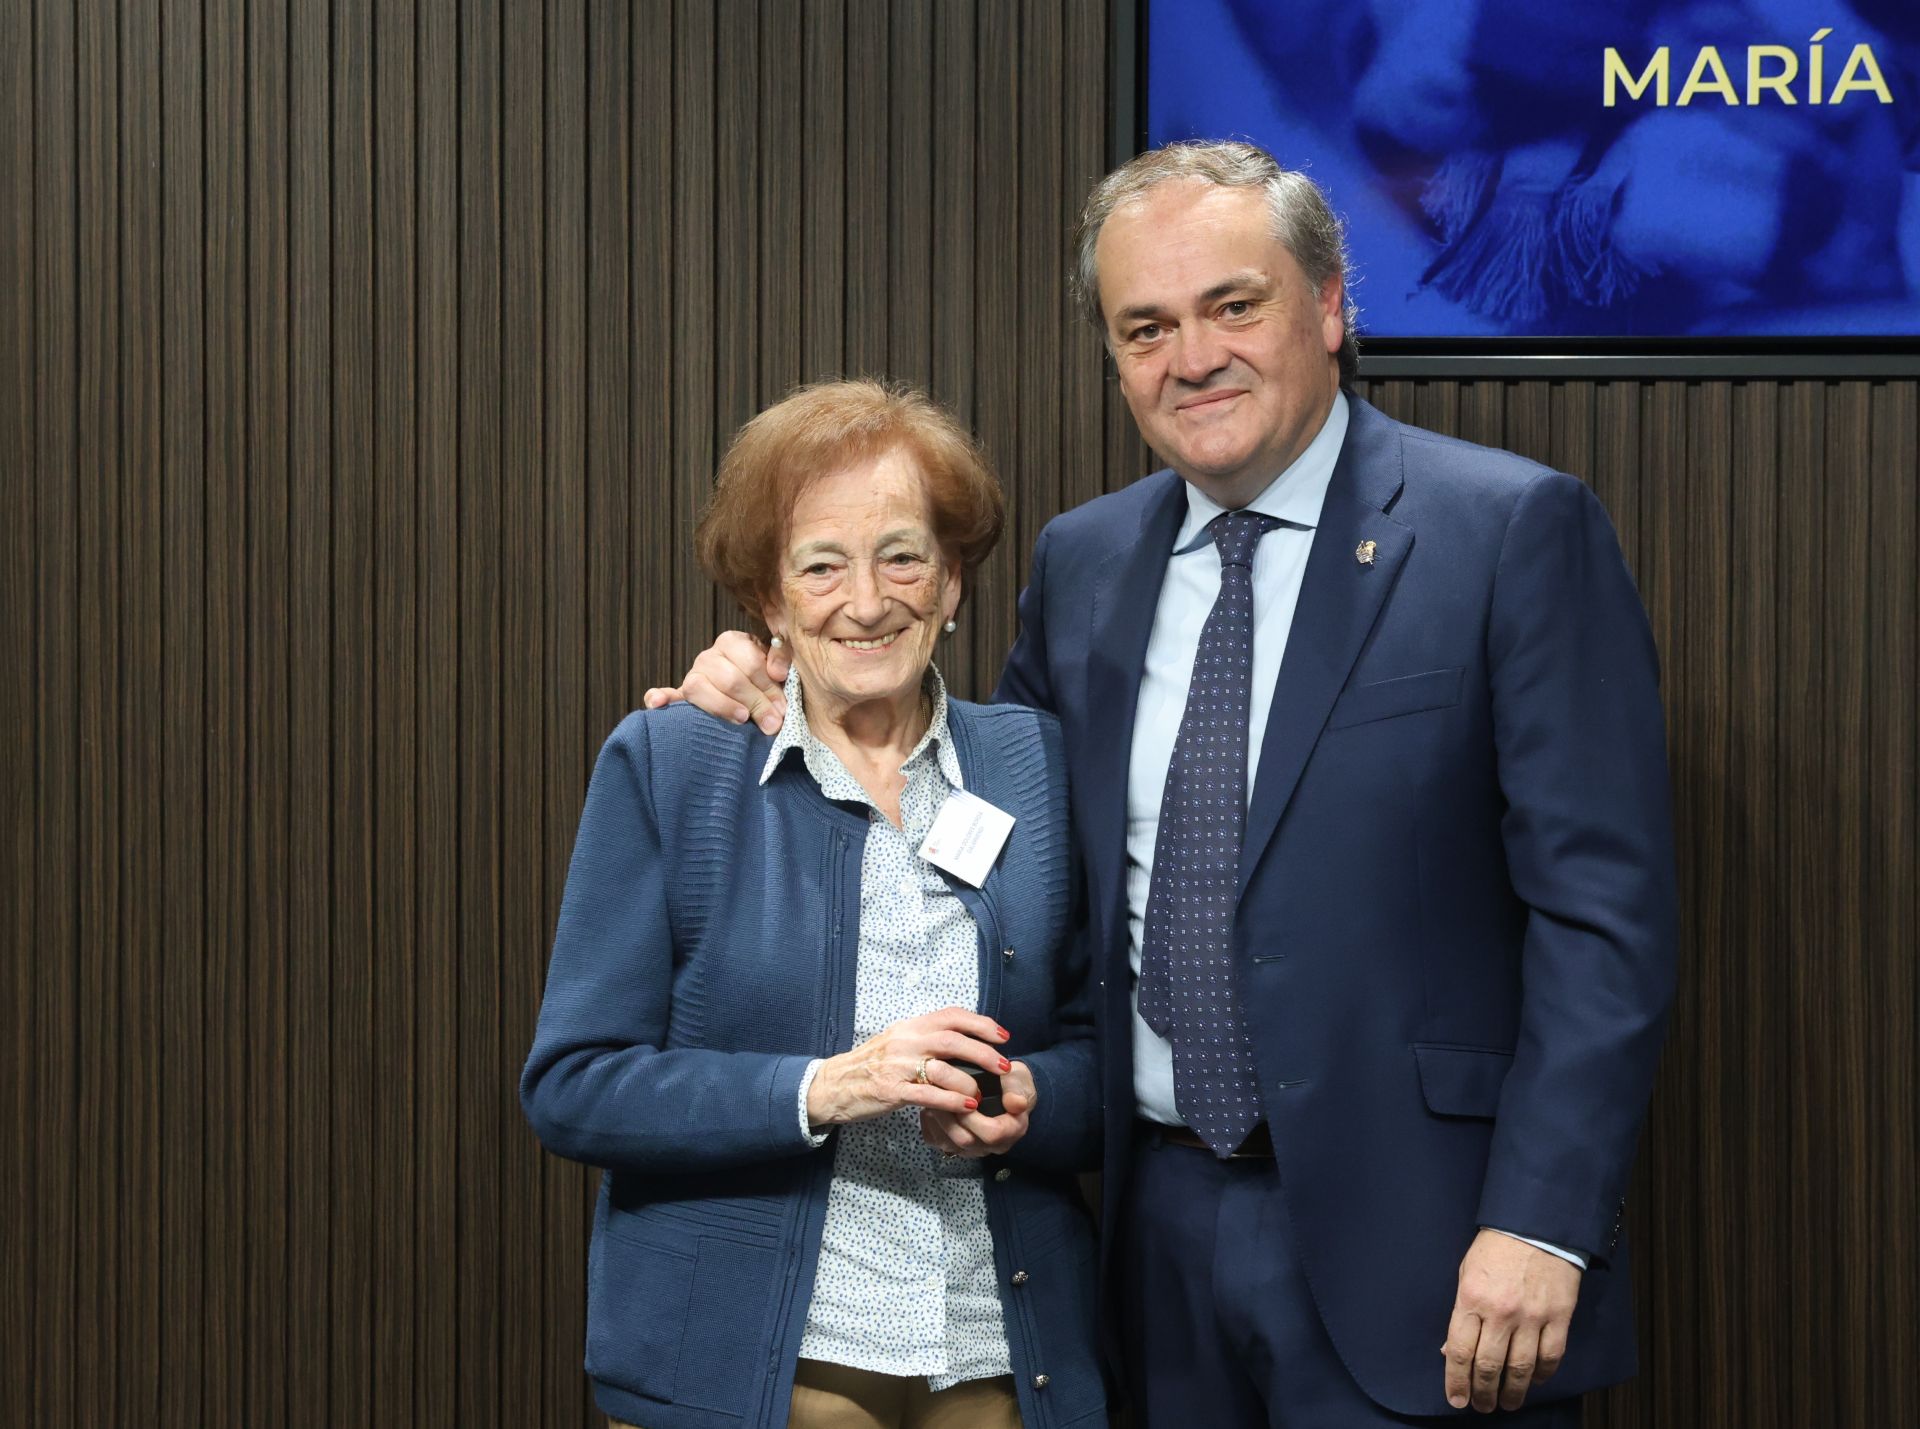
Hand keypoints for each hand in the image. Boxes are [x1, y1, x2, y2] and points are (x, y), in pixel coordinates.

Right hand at [642, 630, 789, 733]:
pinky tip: (658, 702)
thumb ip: (781, 659)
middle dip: (754, 702)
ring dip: (722, 706)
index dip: (768, 688)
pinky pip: (665, 694)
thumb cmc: (766, 679)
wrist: (750, 691)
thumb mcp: (778, 664)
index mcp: (732, 642)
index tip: (782, 709)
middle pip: (729, 679)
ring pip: (699, 688)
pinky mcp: (681, 696)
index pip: (750, 663)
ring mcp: (693, 676)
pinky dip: (659, 697)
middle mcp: (709, 656)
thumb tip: (778, 673)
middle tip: (771, 722)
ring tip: (742, 719)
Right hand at [807, 1007, 1010, 1126]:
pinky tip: (967, 1106)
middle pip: (952, 1040)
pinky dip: (951, 1101)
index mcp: (910, 1027)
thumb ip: (926, 1037)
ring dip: (969, 1081)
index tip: (1003, 1036)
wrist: (834, 1084)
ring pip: (942, 1068)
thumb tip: (963, 1038)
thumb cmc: (871, 1065)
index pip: (951, 1015)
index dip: (981, 1023)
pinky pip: (927, 1095)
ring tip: (983, 1091)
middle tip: (1004, 1065)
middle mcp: (905, 1042)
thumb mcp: (898, 1041)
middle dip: (983, 1052)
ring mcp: (897, 1066)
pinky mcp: (891, 1091)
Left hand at [920, 1060, 1036, 1157]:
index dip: (974, 1117)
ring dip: (936, 1119)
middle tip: (937, 1092)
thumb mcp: (1019, 1080)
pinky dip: (930, 1125)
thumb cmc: (1013, 1084)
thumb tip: (1016, 1103)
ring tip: (931, 1096)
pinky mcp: (957, 1146)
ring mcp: (973, 1148)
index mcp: (1012, 1131)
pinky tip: (930, 1106)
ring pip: (948, 1143)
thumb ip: (1016, 1090)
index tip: (964, 1096)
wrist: (1006, 1091)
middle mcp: (992, 1146)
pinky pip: (938, 1141)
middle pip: (965, 1140)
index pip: (991, 1134)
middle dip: (949, 1116)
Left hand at [1442, 1229, 1581, 1412]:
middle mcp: (1501, 1312)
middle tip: (1482, 1406)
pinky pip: (1551, 1356)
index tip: (1457, 1399)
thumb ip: (1461, 1313)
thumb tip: (1451, 1351)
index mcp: (1471, 1298)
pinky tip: (1535, 1381)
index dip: (1457, 1381)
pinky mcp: (1559, 1317)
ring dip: (1512, 1392)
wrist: (1536, 1225)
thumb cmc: (1495, 1248)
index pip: (1459, 1351)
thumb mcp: (1465, 1273)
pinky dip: (1543, 1375)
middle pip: (1489, 1366)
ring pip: (1521, 1368)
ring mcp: (1532, 1316)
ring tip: (1506, 1403)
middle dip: (1483, 1393)